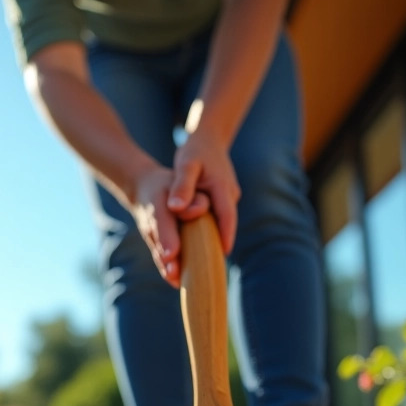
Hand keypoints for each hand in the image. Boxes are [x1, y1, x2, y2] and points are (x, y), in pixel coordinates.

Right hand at [129, 166, 210, 288]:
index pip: (161, 223)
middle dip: (165, 259)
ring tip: (175, 281)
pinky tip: (177, 282)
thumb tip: (201, 210)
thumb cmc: (169, 186)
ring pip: (158, 253)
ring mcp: (151, 235)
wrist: (144, 189)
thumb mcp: (181, 182)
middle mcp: (151, 224)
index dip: (166, 239)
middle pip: (158, 243)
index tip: (171, 254)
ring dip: (166, 268)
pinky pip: (159, 257)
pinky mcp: (154, 243)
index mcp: (157, 206)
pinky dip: (166, 269)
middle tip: (173, 273)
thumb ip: (193, 198)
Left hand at [166, 129, 240, 257]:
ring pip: (222, 221)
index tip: (222, 255)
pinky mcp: (223, 198)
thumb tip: (176, 208)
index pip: (227, 217)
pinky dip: (211, 228)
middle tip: (211, 267)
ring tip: (205, 261)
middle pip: (226, 224)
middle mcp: (229, 194)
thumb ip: (182, 186)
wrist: (208, 138)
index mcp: (222, 188)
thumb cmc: (195, 151)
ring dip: (215, 238)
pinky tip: (200, 242)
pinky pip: (218, 216)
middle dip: (220, 243)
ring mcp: (228, 196)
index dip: (225, 237)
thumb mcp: (185, 165)